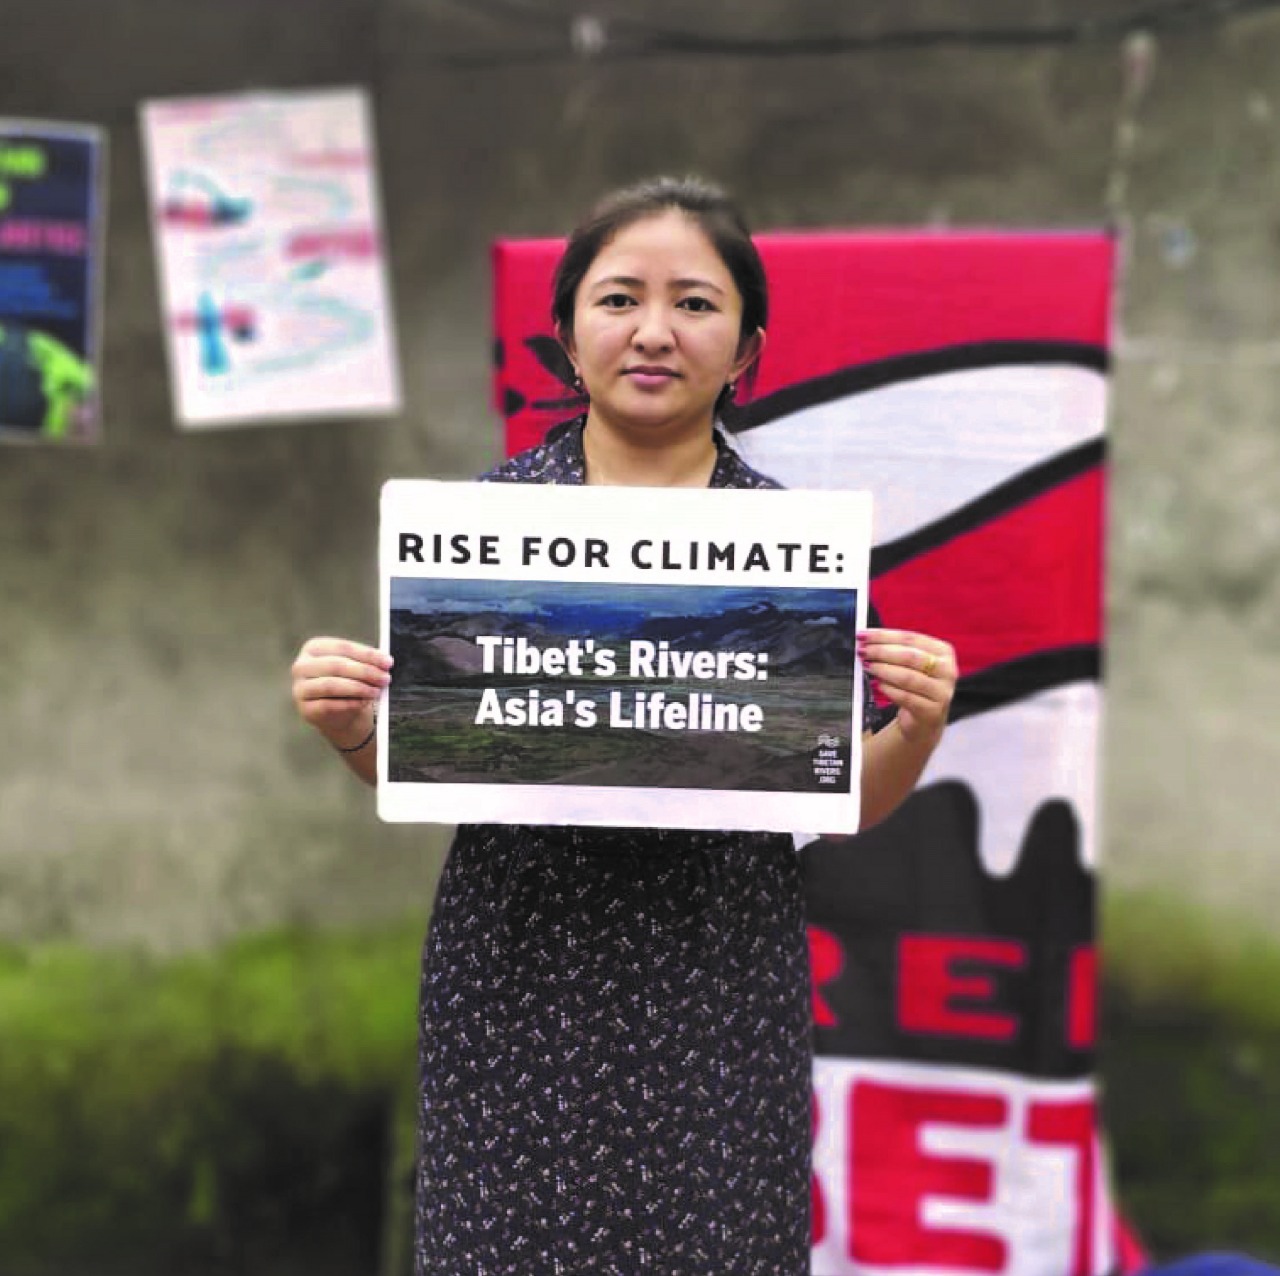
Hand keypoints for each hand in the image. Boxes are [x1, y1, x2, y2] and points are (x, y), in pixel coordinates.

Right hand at [290, 636, 391, 749]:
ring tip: (376, 692)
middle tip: (385, 679)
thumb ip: (368, 662)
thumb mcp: (357, 669)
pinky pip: (328, 705)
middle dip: (365, 672)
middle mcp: (302, 666)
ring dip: (358, 688)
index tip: (388, 662)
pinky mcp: (306, 709)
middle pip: (336, 665)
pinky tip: (363, 703)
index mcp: (314, 648)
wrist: (339, 714)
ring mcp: (300, 688)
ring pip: (331, 685)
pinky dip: (349, 704)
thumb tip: (385, 661)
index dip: (367, 655)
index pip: (342, 647)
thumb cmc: (349, 684)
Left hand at [856, 628, 956, 745]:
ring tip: (868, 667)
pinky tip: (879, 685)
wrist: (925, 719)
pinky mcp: (932, 711)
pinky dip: (889, 689)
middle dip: (881, 652)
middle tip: (863, 651)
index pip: (911, 638)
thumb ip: (895, 650)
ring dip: (883, 670)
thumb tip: (868, 639)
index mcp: (943, 652)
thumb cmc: (916, 686)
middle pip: (910, 656)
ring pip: (907, 677)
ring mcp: (941, 692)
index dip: (884, 635)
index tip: (864, 635)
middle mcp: (947, 670)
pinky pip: (906, 697)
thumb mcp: (912, 665)